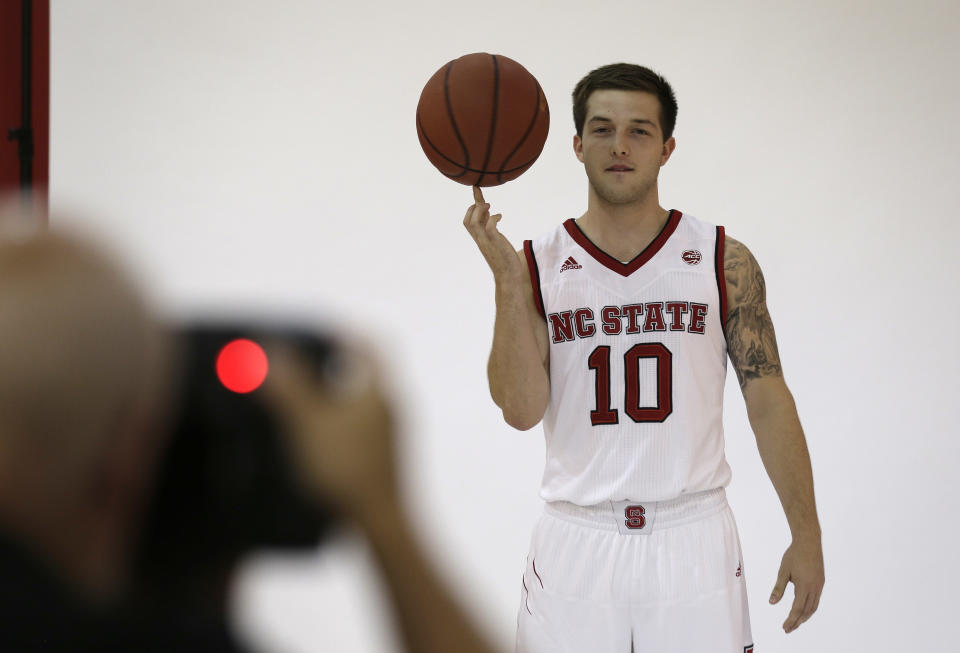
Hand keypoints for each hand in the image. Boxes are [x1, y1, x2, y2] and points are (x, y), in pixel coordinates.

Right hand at [262, 340, 397, 519]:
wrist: (380, 523)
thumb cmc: (347, 469)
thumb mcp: (308, 422)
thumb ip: (288, 386)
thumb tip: (269, 351)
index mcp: (380, 390)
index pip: (371, 345)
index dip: (345, 333)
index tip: (321, 330)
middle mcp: (392, 409)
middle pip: (367, 372)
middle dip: (335, 364)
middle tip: (303, 362)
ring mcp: (391, 436)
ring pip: (362, 403)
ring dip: (335, 395)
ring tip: (301, 398)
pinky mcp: (383, 460)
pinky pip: (361, 428)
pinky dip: (338, 422)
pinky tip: (314, 437)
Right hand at [462, 186, 523, 281]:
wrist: (508, 276)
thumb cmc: (504, 260)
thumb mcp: (495, 241)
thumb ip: (491, 229)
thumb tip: (491, 217)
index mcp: (479, 239)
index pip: (468, 221)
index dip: (471, 207)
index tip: (477, 195)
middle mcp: (480, 239)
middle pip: (467, 221)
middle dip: (473, 207)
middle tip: (484, 200)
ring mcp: (486, 241)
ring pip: (474, 222)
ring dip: (480, 211)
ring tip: (489, 206)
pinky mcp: (495, 242)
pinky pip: (489, 227)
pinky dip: (493, 218)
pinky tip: (500, 217)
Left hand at [770, 537, 824, 632]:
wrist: (809, 542)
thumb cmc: (794, 555)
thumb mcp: (783, 571)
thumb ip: (778, 588)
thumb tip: (771, 603)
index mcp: (804, 586)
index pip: (797, 609)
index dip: (791, 620)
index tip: (784, 627)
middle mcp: (814, 588)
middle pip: (807, 611)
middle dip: (797, 622)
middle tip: (788, 629)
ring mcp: (819, 585)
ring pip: (814, 607)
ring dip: (804, 617)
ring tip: (795, 622)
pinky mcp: (821, 582)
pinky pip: (816, 600)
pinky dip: (810, 608)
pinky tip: (803, 609)